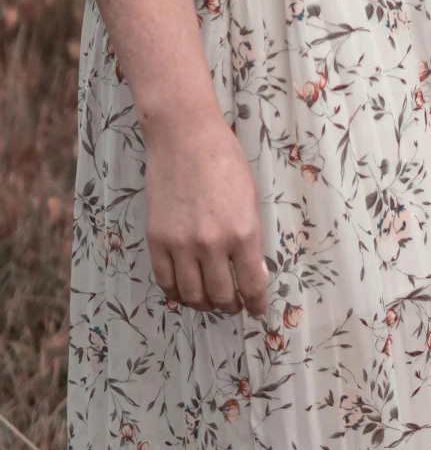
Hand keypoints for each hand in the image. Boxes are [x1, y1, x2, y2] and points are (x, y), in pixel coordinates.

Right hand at [142, 109, 269, 316]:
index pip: (251, 285)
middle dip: (230, 306)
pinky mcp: (156, 241)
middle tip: (233, 305)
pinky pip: (165, 281)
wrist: (184, 138)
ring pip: (192, 295)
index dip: (255, 304)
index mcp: (243, 232)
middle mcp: (212, 244)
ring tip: (210, 301)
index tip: (256, 310)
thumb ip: (252, 239)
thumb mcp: (251, 199)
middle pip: (220, 296)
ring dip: (203, 304)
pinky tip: (185, 292)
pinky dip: (176, 293)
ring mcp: (181, 245)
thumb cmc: (225, 162)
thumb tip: (254, 275)